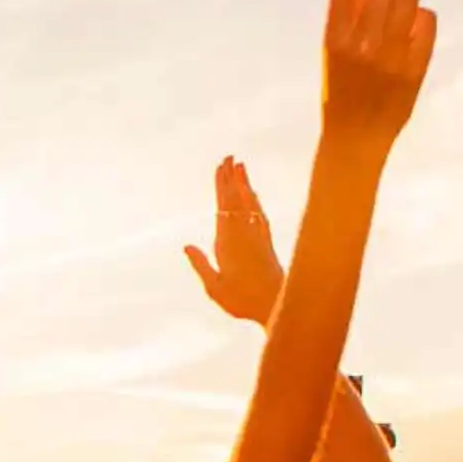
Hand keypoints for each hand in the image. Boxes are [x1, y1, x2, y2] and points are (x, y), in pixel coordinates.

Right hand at [184, 158, 284, 324]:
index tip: (221, 168)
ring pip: (249, 204)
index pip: (224, 208)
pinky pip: (259, 214)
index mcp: (228, 244)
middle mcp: (244, 235)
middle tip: (229, 157)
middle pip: (236, 201)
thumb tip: (187, 245)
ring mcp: (257, 236)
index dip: (222, 186)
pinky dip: (254, 201)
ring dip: (244, 184)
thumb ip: (201, 264)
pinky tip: (252, 194)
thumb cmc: (241, 301)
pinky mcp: (265, 242)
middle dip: (232, 178)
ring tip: (241, 166)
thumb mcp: (214, 287)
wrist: (276, 304)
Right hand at [320, 0, 436, 150]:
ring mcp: (389, 53)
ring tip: (401, 5)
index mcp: (333, 37)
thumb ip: (355, 11)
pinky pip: (426, 19)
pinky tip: (411, 33)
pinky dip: (421, 20)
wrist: (354, 140)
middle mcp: (360, 43)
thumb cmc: (342, 90)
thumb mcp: (337, 51)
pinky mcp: (413, 63)